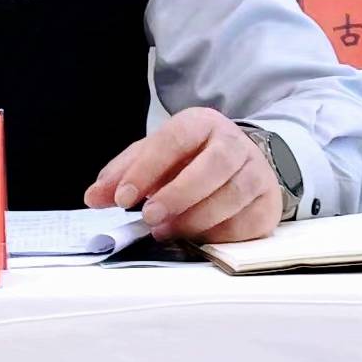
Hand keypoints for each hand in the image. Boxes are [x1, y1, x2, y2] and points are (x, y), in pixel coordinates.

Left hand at [85, 107, 281, 243]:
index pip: (173, 141)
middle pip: (211, 167)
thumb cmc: (191, 160)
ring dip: (194, 219)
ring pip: (230, 197)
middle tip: (149, 217)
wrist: (242, 163)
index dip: (146, 169)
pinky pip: (245, 224)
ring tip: (167, 231)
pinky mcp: (268, 204)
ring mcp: (256, 173)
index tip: (123, 197)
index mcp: (200, 123)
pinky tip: (197, 238)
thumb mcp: (155, 156)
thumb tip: (93, 197)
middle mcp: (233, 143)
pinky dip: (217, 235)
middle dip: (177, 195)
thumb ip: (123, 173)